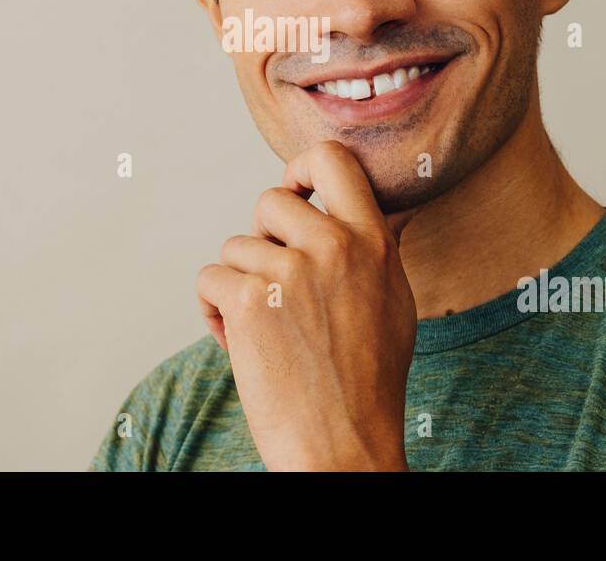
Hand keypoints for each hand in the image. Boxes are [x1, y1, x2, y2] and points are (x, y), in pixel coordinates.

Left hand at [196, 139, 416, 470]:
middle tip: (273, 284)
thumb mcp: (395, 302)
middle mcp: (334, 247)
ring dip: (238, 286)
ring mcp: (289, 272)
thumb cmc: (369, 381)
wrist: (344, 445)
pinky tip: (240, 343)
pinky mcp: (249, 301)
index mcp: (372, 242)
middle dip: (261, 239)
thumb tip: (394, 210)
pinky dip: (214, 312)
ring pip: (235, 247)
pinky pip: (209, 279)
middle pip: (269, 200)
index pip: (333, 160)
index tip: (295, 189)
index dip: (302, 166)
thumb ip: (381, 249)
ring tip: (265, 329)